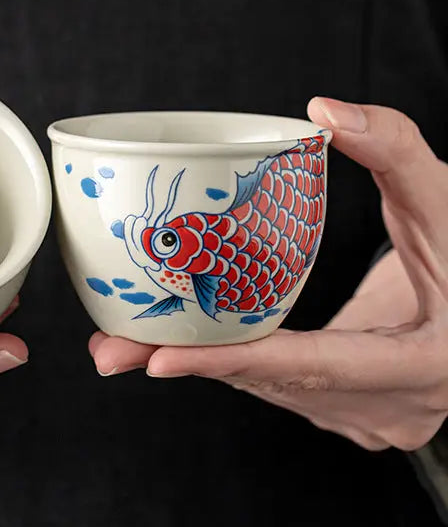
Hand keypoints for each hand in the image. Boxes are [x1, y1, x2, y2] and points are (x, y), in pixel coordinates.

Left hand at [90, 98, 447, 451]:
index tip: (157, 357)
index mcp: (422, 363)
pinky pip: (280, 386)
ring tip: (126, 346)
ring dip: (201, 364)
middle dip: (189, 363)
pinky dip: (232, 362)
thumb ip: (394, 150)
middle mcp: (390, 404)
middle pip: (272, 383)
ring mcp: (371, 414)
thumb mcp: (444, 201)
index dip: (230, 360)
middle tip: (111, 350)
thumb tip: (323, 112)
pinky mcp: (351, 407)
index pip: (311, 364)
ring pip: (269, 389)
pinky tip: (185, 341)